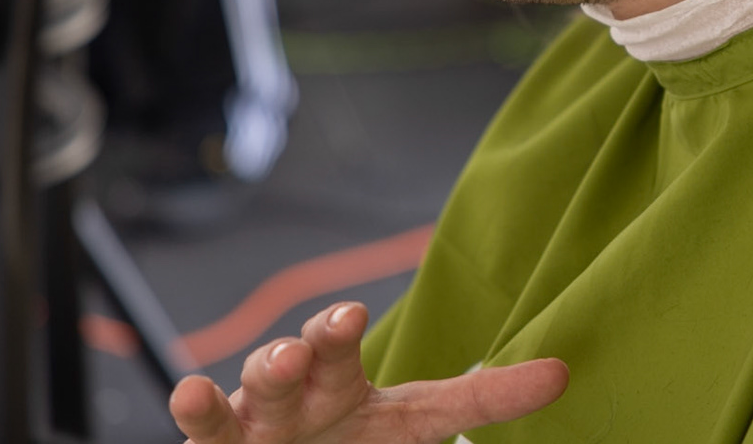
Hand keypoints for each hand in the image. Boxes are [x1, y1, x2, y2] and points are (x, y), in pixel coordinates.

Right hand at [168, 301, 567, 443]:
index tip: (466, 349)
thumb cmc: (338, 441)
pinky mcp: (221, 442)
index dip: (474, 383)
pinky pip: (207, 422)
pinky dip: (198, 405)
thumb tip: (561, 372)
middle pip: (331, 355)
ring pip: (269, 379)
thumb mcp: (409, 428)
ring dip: (274, 364)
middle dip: (333, 334)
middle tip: (348, 320)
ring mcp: (267, 413)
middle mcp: (317, 390)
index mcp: (369, 395)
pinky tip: (191, 391)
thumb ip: (479, 398)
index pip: (431, 390)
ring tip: (284, 360)